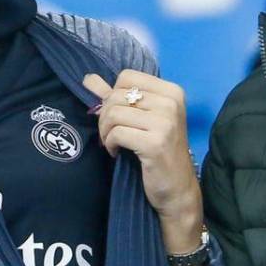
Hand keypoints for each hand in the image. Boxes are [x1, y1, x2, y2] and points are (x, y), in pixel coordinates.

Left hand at [83, 70, 203, 242]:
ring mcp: (165, 122)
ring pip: (114, 113)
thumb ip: (117, 97)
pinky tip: (116, 152)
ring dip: (105, 131)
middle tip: (110, 134)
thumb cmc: (160, 152)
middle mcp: (171, 102)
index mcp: (172, 92)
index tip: (117, 117)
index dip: (113, 96)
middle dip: (105, 116)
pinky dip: (109, 144)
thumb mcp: (142, 119)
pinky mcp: (155, 142)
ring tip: (112, 143)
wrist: (177, 188)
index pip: (127, 76)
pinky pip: (116, 133)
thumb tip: (88, 79)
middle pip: (117, 95)